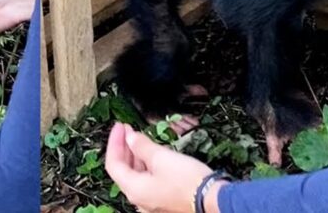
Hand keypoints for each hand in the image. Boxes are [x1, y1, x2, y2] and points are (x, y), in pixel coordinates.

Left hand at [104, 123, 226, 212]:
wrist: (213, 201)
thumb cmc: (188, 181)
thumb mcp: (162, 157)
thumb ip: (142, 146)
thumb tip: (130, 137)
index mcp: (134, 189)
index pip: (113, 163)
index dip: (114, 142)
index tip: (120, 126)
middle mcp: (139, 199)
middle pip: (123, 171)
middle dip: (124, 148)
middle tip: (127, 130)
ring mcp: (151, 202)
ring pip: (136, 176)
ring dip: (135, 156)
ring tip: (139, 139)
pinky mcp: (164, 201)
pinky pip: (147, 182)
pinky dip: (145, 166)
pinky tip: (152, 155)